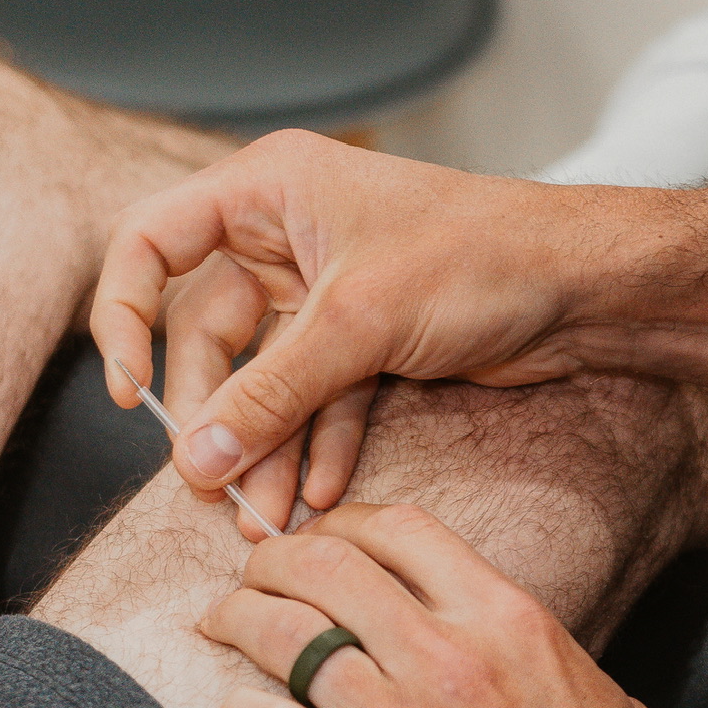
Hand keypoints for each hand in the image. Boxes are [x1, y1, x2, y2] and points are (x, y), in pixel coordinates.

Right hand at [92, 132, 660, 532]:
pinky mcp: (367, 337)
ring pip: (266, 378)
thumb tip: (196, 458)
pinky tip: (319, 495)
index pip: (149, 243)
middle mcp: (287, 232)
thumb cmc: (482, 256)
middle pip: (207, 333)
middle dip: (216, 416)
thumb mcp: (358, 323)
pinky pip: (317, 397)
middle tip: (214, 487)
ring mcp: (327, 289)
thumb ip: (270, 394)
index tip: (125, 393)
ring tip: (266, 518)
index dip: (122, 315)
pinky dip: (316, 444)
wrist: (585, 286)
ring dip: (266, 448)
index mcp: (267, 189)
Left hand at [202, 502, 707, 707]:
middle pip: (326, 569)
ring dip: (239, 623)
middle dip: (272, 562)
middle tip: (250, 578)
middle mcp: (453, 661)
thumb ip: (528, 647)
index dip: (341, 524)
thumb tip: (485, 631)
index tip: (321, 540)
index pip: (399, 530)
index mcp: (510, 622)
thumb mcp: (595, 691)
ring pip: (286, 640)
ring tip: (222, 628)